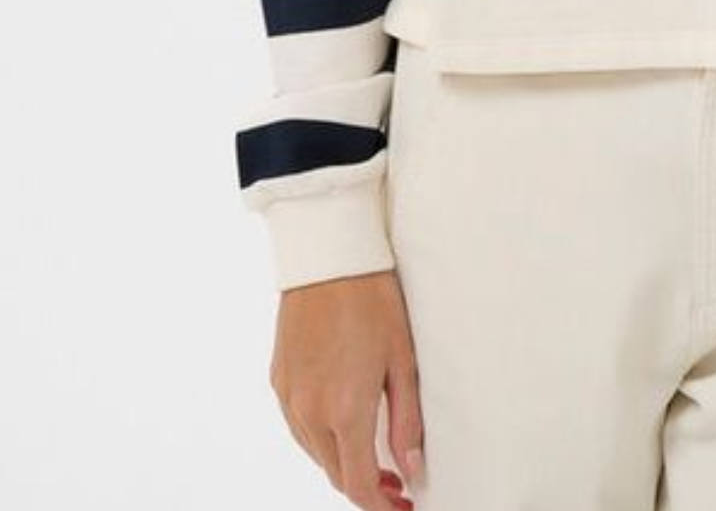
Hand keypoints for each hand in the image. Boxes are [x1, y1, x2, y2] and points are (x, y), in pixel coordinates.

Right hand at [270, 269, 424, 509]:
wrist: (328, 257)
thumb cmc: (372, 301)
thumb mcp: (402, 359)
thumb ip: (406, 420)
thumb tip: (410, 469)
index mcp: (345, 411)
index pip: (359, 485)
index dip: (382, 506)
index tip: (402, 507)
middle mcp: (310, 413)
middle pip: (336, 475)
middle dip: (366, 488)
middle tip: (397, 486)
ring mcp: (289, 399)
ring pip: (316, 454)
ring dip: (343, 464)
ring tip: (375, 458)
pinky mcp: (278, 381)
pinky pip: (300, 428)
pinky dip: (322, 439)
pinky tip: (343, 425)